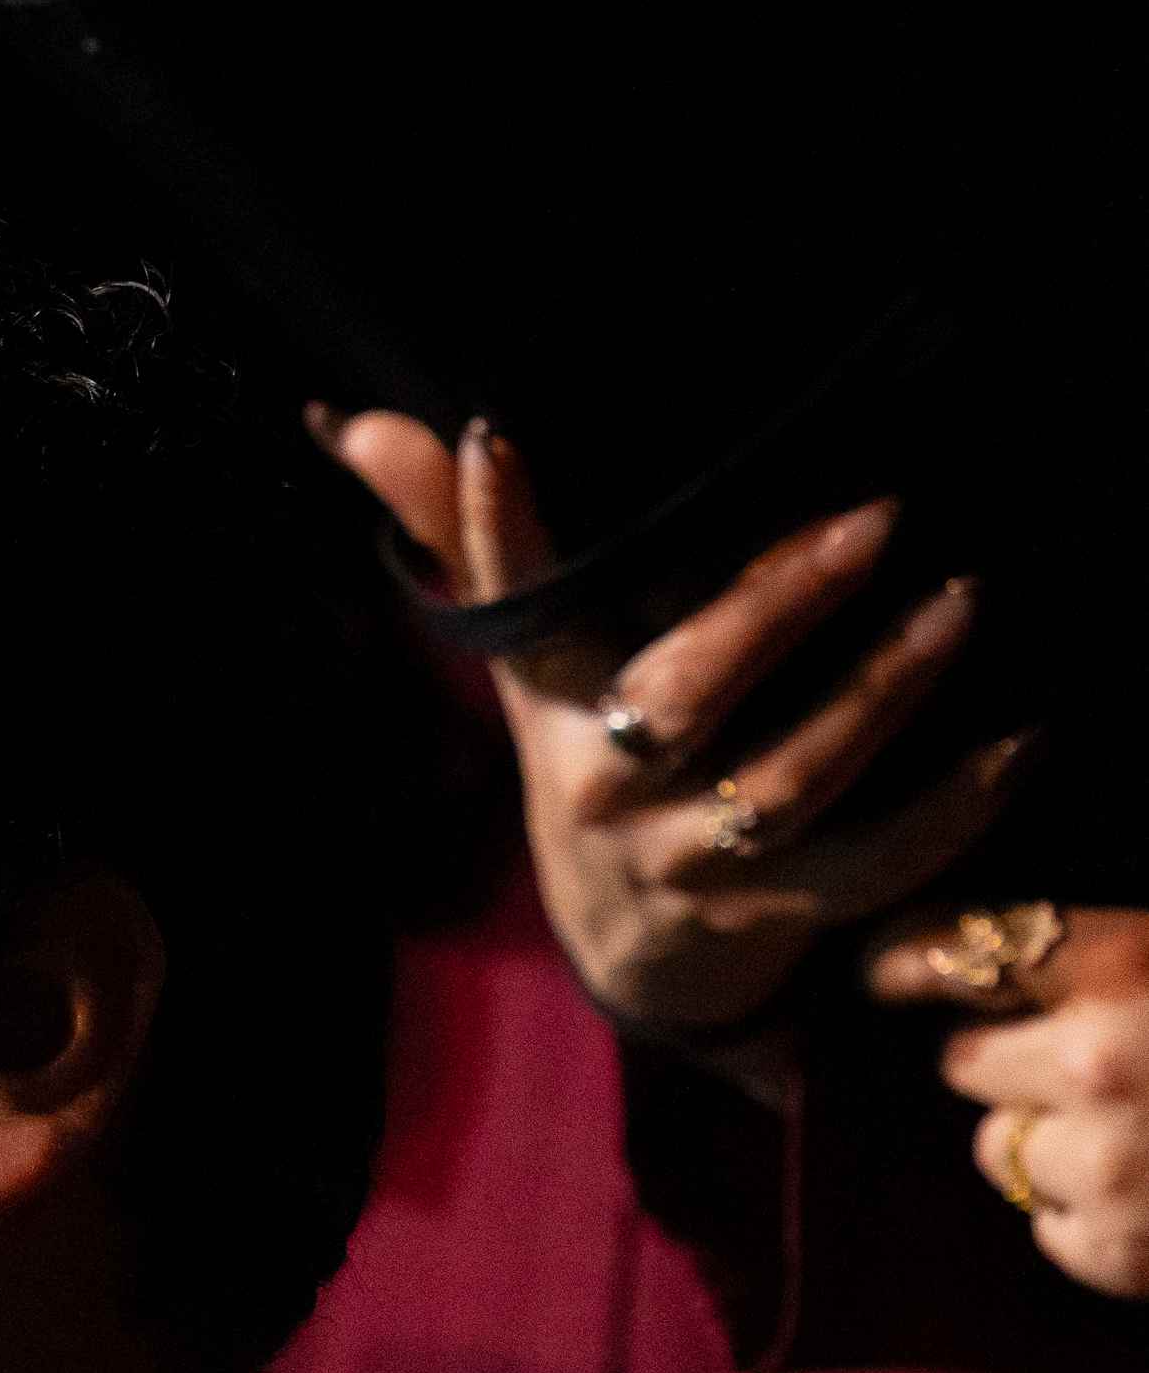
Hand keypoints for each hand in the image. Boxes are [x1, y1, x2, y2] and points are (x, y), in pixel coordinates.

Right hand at [331, 414, 1025, 1037]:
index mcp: (549, 706)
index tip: (496, 434)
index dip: (492, 526)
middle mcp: (606, 786)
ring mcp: (689, 859)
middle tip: (876, 520)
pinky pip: (873, 864)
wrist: (632, 952)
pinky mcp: (772, 916)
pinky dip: (952, 809)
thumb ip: (469, 538)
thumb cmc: (600, 766)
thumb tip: (356, 420)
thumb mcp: (534, 665)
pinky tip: (1016, 742)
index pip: (506, 604)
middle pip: (683, 694)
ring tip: (958, 605)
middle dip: (775, 605)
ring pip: (791, 776)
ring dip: (883, 691)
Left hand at [866, 905, 1148, 1299]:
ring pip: (1000, 1151)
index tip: (885, 972)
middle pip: (963, 1063)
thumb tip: (999, 976)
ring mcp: (1108, 1165)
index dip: (908, 963)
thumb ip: (1112, 964)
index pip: (958, 951)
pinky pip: (1048, 1228)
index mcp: (1130, 965)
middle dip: (1004, 1062)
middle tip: (1071, 1061)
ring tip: (1137, 1134)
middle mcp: (1099, 1061)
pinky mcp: (1121, 1253)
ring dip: (1044, 1143)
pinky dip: (1087, 1216)